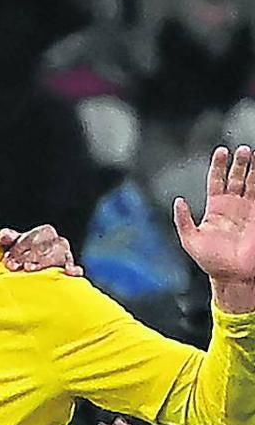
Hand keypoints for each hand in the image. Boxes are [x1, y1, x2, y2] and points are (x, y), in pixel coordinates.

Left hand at [0, 225, 82, 275]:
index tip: (7, 260)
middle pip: (46, 246)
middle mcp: (57, 242)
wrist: (31, 267)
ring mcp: (66, 256)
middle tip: (14, 266)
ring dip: (44, 263)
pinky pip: (76, 268)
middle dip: (28, 256)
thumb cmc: (21, 255)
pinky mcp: (70, 269)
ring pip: (60, 255)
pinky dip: (74, 269)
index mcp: (44, 233)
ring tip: (29, 269)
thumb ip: (8, 239)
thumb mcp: (13, 245)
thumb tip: (3, 236)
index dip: (19, 248)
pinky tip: (68, 272)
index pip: (33, 237)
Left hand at [174, 145, 254, 311]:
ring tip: (254, 153)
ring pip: (252, 183)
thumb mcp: (190, 240)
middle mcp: (233, 206)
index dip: (219, 166)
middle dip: (240, 162)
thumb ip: (183, 220)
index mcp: (216, 209)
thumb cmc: (211, 261)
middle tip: (243, 149)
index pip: (217, 180)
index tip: (221, 151)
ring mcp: (248, 210)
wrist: (232, 275)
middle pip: (237, 177)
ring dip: (254, 169)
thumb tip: (178, 201)